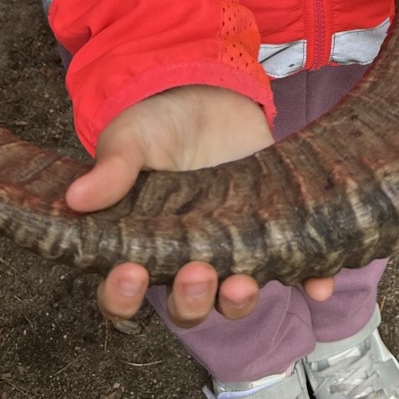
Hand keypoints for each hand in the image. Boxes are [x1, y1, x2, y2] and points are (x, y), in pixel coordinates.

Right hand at [63, 84, 336, 325]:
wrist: (207, 93)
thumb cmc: (156, 123)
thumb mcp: (131, 138)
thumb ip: (112, 169)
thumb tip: (77, 198)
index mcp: (141, 245)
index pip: (124, 293)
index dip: (124, 296)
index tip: (131, 273)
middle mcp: (185, 258)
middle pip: (186, 306)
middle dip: (192, 300)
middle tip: (197, 273)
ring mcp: (231, 249)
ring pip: (233, 299)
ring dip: (239, 301)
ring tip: (243, 283)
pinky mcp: (271, 231)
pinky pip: (292, 269)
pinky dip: (309, 283)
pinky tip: (321, 284)